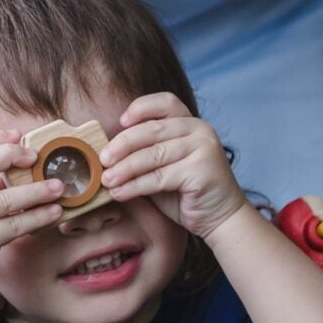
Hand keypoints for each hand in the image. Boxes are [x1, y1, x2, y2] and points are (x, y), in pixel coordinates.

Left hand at [100, 93, 246, 237]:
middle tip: (102, 159)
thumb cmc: (185, 192)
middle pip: (152, 130)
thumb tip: (105, 150)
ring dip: (124, 169)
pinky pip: (159, 177)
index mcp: (191, 123)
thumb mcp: (163, 166)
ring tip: (106, 180)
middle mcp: (200, 130)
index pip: (165, 102)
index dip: (141, 108)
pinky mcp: (202, 171)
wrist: (220, 219)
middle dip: (122, 145)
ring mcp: (204, 149)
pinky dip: (135, 186)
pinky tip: (120, 193)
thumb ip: (144, 152)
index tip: (119, 122)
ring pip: (153, 155)